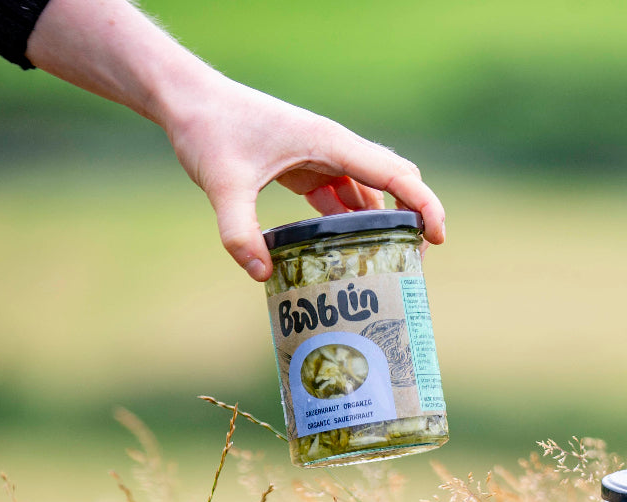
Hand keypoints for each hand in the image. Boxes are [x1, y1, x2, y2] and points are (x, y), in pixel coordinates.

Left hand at [163, 76, 446, 280]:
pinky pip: (342, 196)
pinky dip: (351, 222)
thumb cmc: (208, 130)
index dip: (425, 205)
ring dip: (382, 223)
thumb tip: (261, 275)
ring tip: (386, 264)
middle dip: (413, 216)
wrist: (187, 101)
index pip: (395, 175)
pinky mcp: (306, 166)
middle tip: (415, 260)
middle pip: (394, 180)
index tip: (438, 238)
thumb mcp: (222, 184)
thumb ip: (239, 232)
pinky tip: (346, 252)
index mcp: (329, 144)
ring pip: (369, 190)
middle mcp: (334, 147)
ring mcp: (321, 156)